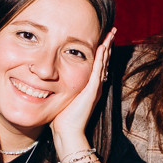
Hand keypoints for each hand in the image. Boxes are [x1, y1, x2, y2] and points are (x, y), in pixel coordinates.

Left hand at [51, 28, 115, 145]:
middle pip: (104, 60)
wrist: (67, 132)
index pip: (98, 64)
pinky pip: (98, 71)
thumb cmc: (62, 118)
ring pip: (104, 63)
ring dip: (108, 47)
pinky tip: (102, 47)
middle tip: (112, 31)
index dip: (101, 51)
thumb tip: (50, 79)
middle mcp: (96, 85)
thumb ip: (61, 87)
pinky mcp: (92, 91)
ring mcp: (95, 88)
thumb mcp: (63, 97)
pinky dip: (101, 58)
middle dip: (108, 45)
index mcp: (90, 86)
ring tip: (111, 34)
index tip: (103, 38)